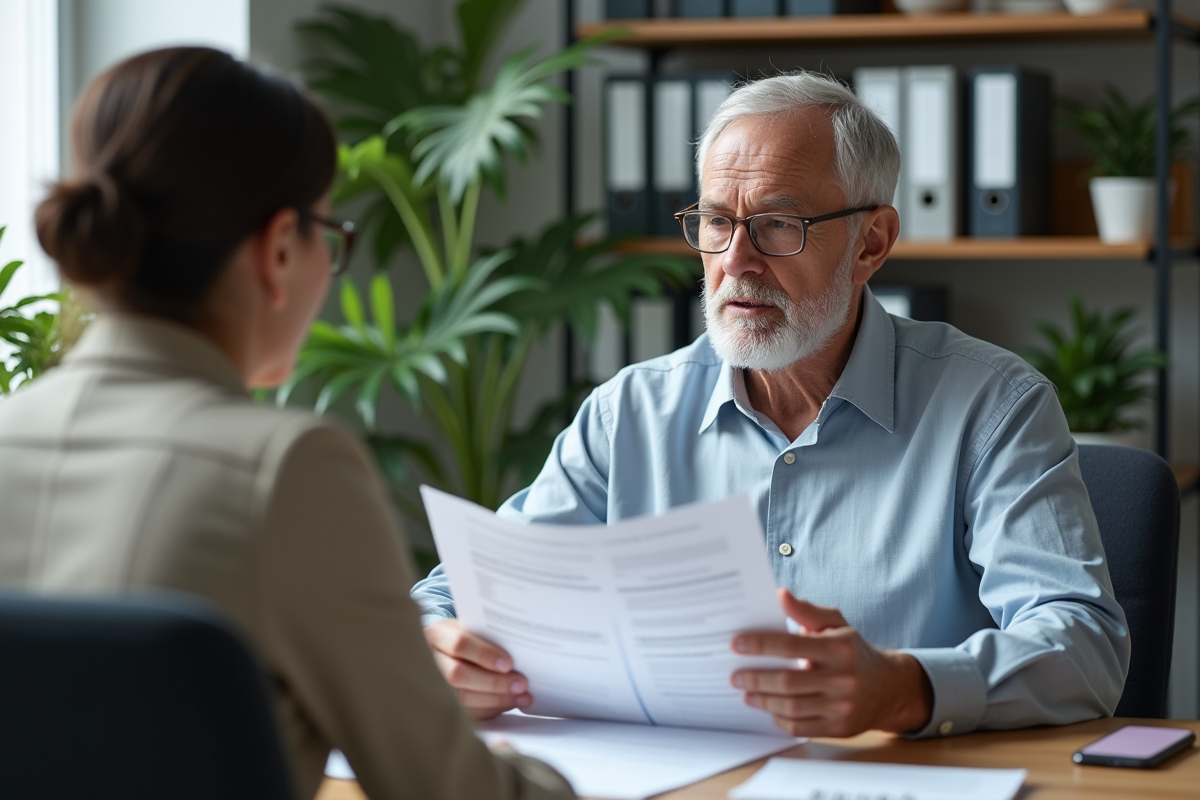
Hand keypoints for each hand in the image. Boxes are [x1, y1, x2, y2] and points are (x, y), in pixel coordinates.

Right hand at [424, 619, 532, 719]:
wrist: (445, 648)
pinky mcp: (443, 703)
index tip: (508, 663)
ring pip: (462, 699)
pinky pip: (467, 713)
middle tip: (520, 684)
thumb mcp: (473, 626)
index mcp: (437, 634)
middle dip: (493, 683)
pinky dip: (492, 709)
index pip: (459, 644)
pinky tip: (510, 703)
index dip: (484, 654)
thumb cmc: (466, 635)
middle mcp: (429, 660)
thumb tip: (522, 652)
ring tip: (522, 696)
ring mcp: (432, 685)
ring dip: (497, 699)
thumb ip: (489, 635)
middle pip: (458, 676)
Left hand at [730, 588, 932, 737]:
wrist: (889, 688)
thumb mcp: (836, 624)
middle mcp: (842, 679)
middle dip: (756, 678)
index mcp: (839, 649)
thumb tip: (780, 595)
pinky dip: (780, 718)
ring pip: (791, 707)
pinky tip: (769, 709)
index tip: (736, 644)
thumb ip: (807, 611)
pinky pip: (801, 727)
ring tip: (747, 692)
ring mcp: (841, 706)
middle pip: (788, 682)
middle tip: (735, 675)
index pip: (791, 645)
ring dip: (763, 700)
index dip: (760, 645)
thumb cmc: (854, 651)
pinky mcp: (839, 728)